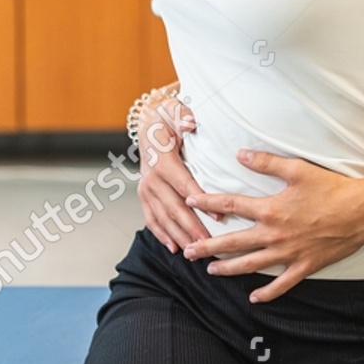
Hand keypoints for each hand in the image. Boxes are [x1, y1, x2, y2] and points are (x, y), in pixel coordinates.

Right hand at [135, 92, 214, 253]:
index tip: (218, 217)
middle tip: (208, 244)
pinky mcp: (144, 196)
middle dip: (191, 228)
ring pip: (163, 217)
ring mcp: (145, 189)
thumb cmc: (168, 117)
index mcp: (163, 161)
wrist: (148, 122)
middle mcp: (151, 178)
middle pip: (174, 207)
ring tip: (194, 252)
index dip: (201, 202)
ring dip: (178, 235)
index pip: (185, 185)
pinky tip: (173, 247)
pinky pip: (152, 218)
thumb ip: (184, 116)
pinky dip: (162, 234)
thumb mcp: (176, 110)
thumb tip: (191, 123)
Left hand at [182, 150, 363, 302]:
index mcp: (270, 209)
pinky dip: (267, 293)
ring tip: (211, 271)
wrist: (361, 211)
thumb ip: (266, 163)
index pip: (231, 205)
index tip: (191, 202)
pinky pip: (281, 284)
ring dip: (229, 269)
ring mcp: (288, 253)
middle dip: (208, 247)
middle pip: (233, 242)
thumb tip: (240, 155)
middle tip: (188, 252)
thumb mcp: (297, 169)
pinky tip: (254, 297)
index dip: (208, 202)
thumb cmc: (331, 188)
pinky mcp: (304, 266)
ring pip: (251, 265)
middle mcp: (274, 234)